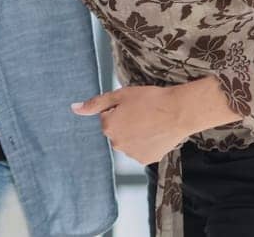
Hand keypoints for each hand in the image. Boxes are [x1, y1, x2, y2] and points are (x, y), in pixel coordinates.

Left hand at [72, 79, 239, 164]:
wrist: (179, 112)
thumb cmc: (150, 99)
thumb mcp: (119, 95)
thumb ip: (95, 103)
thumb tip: (74, 108)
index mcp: (108, 127)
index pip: (107, 116)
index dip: (120, 108)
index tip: (133, 105)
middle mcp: (117, 144)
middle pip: (116, 130)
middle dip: (125, 123)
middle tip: (143, 113)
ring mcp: (133, 153)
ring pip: (129, 141)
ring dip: (135, 134)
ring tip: (151, 122)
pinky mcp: (148, 159)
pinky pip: (141, 149)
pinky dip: (146, 143)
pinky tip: (156, 133)